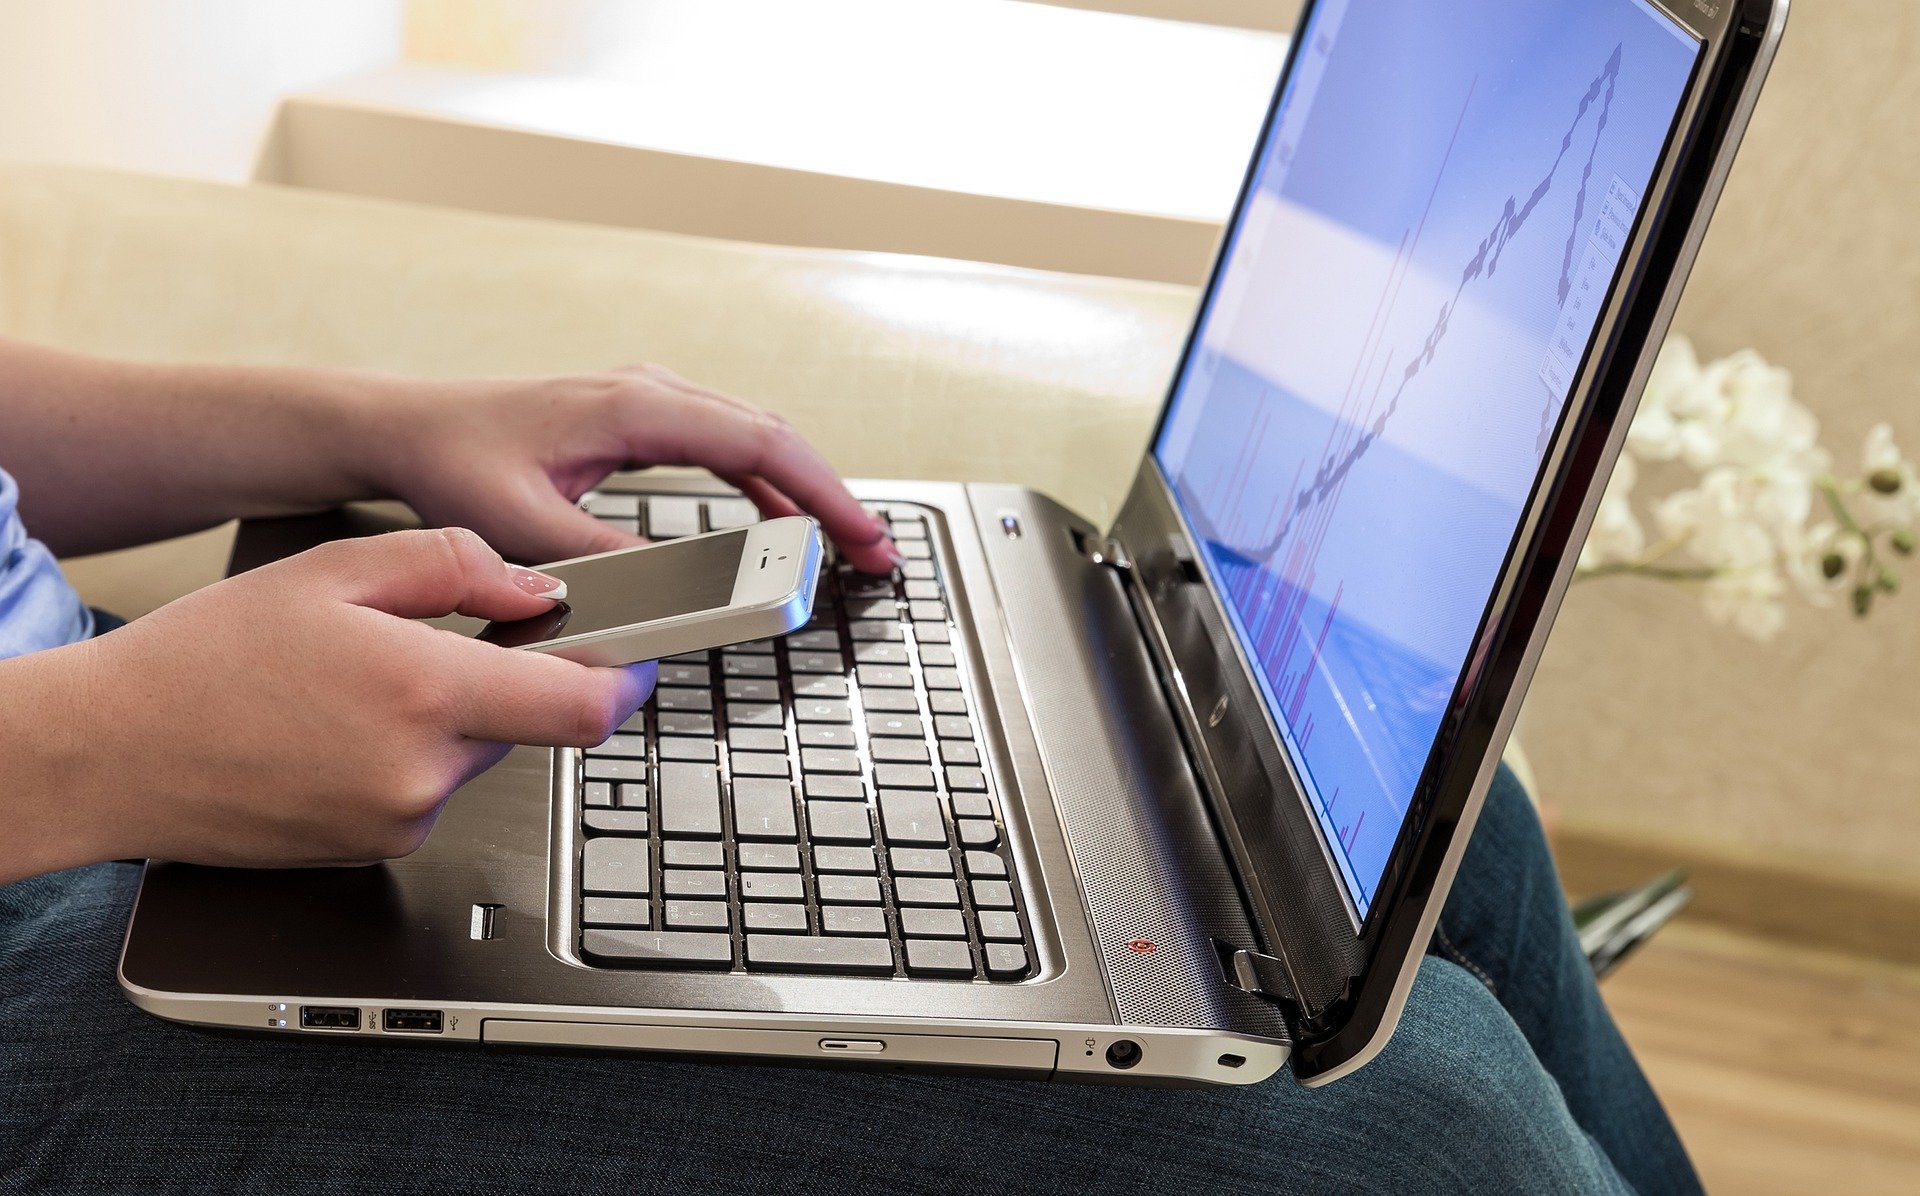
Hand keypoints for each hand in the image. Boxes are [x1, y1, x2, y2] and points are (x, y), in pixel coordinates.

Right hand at [2, 528, 652, 878]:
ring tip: (355, 688)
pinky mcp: (376, 852)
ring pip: (476, 759)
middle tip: (429, 645)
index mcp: (426, 692)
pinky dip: (408, 758)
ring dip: (450, 721)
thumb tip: (538, 589)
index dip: (627, 683)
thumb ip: (457, 565)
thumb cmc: (205, 660)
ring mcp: (400, 820)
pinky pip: (428, 793)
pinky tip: (337, 733)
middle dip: (505, 683)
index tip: (640, 660)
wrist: (110, 754)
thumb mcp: (334, 570)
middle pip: (527, 726)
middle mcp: (423, 771)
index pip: (582, 708)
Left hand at [361, 364, 899, 571]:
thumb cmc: (453, 461)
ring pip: (755, 438)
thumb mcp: (525, 525)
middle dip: (832, 496)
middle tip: (875, 555)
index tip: (860, 538)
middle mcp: (651, 392)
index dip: (823, 493)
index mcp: (636, 408)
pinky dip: (763, 482)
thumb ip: (607, 556)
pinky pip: (724, 445)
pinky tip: (776, 521)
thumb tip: (679, 587)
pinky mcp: (638, 420)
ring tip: (842, 544)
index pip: (761, 442)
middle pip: (775, 436)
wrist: (405, 428)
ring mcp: (648, 401)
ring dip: (803, 489)